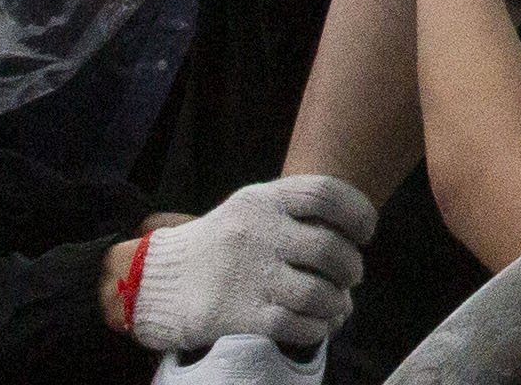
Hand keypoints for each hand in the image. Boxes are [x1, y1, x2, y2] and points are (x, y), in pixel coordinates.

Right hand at [114, 175, 373, 357]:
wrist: (155, 281)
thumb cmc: (220, 246)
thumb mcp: (250, 209)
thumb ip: (297, 214)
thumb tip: (353, 243)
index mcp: (262, 200)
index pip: (326, 194)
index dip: (358, 214)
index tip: (366, 233)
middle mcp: (256, 232)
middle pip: (329, 247)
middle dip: (351, 266)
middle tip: (351, 276)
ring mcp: (246, 274)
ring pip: (318, 292)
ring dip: (337, 303)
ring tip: (336, 305)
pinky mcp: (236, 314)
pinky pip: (295, 324)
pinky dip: (317, 327)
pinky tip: (317, 325)